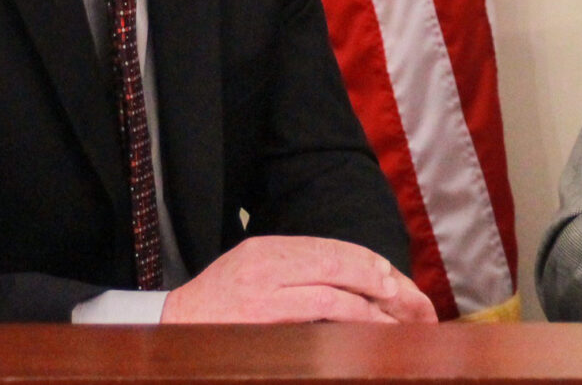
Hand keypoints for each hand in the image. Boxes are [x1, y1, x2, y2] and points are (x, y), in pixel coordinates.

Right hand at [161, 235, 436, 322]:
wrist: (164, 332)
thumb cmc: (213, 314)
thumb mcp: (252, 281)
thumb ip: (295, 277)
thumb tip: (353, 289)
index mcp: (270, 248)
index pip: (337, 249)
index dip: (375, 266)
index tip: (402, 286)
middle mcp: (270, 259)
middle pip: (345, 261)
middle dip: (388, 283)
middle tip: (417, 304)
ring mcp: (265, 286)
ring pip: (338, 283)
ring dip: (378, 302)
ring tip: (404, 316)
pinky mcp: (262, 314)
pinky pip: (320, 308)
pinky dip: (353, 315)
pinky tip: (373, 326)